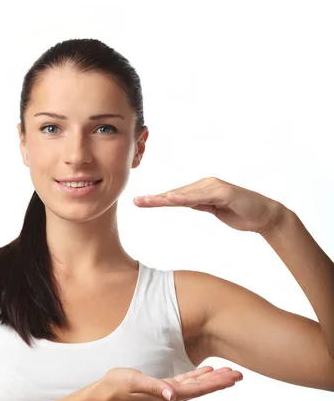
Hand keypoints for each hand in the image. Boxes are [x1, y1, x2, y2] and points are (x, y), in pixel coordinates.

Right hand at [98, 365, 242, 400]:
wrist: (104, 396)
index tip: (232, 378)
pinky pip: (185, 382)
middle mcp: (171, 397)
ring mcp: (168, 394)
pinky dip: (198, 376)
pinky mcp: (162, 389)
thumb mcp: (135, 383)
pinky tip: (206, 370)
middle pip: (201, 388)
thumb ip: (154, 388)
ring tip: (229, 373)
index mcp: (168, 396)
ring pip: (196, 385)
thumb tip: (172, 396)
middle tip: (239, 374)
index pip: (197, 389)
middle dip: (220, 381)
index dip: (215, 383)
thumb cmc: (118, 387)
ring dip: (212, 379)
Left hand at [134, 176, 285, 233]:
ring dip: (167, 197)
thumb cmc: (240, 213)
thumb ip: (200, 204)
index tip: (141, 203)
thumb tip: (182, 201)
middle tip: (136, 201)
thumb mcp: (214, 210)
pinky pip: (202, 196)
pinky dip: (187, 197)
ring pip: (186, 193)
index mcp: (202, 189)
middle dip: (156, 198)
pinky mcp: (224, 192)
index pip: (176, 196)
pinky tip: (173, 199)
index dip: (158, 200)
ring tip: (149, 201)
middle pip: (176, 192)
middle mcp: (206, 184)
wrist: (264, 216)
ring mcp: (215, 187)